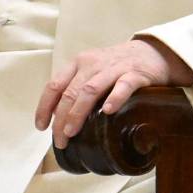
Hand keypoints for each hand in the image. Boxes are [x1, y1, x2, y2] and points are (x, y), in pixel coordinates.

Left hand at [34, 37, 192, 148]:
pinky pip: (123, 85)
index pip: (54, 85)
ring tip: (72, 131)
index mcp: (78, 64)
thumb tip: (59, 118)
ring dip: (78, 112)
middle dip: (61, 117)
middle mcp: (92, 64)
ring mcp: (113, 68)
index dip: (44, 106)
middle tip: (59, 140)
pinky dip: (114, 98)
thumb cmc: (117, 67)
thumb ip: (77, 88)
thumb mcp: (92, 71)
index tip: (41, 126)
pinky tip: (108, 111)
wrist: (151, 52)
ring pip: (90, 89)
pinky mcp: (135, 73)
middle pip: (70, 91)